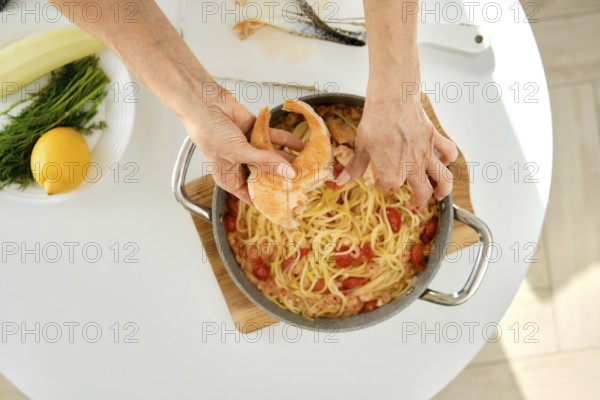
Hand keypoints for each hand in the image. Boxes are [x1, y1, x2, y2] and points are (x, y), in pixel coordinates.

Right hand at [183, 89, 303, 203]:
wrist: (202, 101)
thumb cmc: (208, 131)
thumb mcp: (238, 152)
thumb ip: (264, 162)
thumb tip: (288, 173)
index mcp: (229, 179)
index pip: (253, 195)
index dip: (270, 199)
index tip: (289, 202)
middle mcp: (239, 165)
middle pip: (265, 176)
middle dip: (283, 178)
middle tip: (303, 183)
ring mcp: (247, 148)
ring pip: (271, 157)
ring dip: (287, 159)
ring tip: (306, 165)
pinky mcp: (254, 132)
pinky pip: (273, 139)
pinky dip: (286, 140)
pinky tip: (300, 145)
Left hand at [337, 94, 457, 206]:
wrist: (391, 101)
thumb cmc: (375, 124)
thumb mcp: (361, 148)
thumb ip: (354, 167)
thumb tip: (340, 180)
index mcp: (392, 174)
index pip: (389, 186)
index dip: (382, 185)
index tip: (377, 182)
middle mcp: (412, 168)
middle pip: (422, 192)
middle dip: (418, 201)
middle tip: (414, 204)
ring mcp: (426, 154)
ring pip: (443, 178)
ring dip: (443, 189)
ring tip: (439, 194)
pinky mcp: (433, 139)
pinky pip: (448, 152)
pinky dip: (449, 158)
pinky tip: (444, 161)